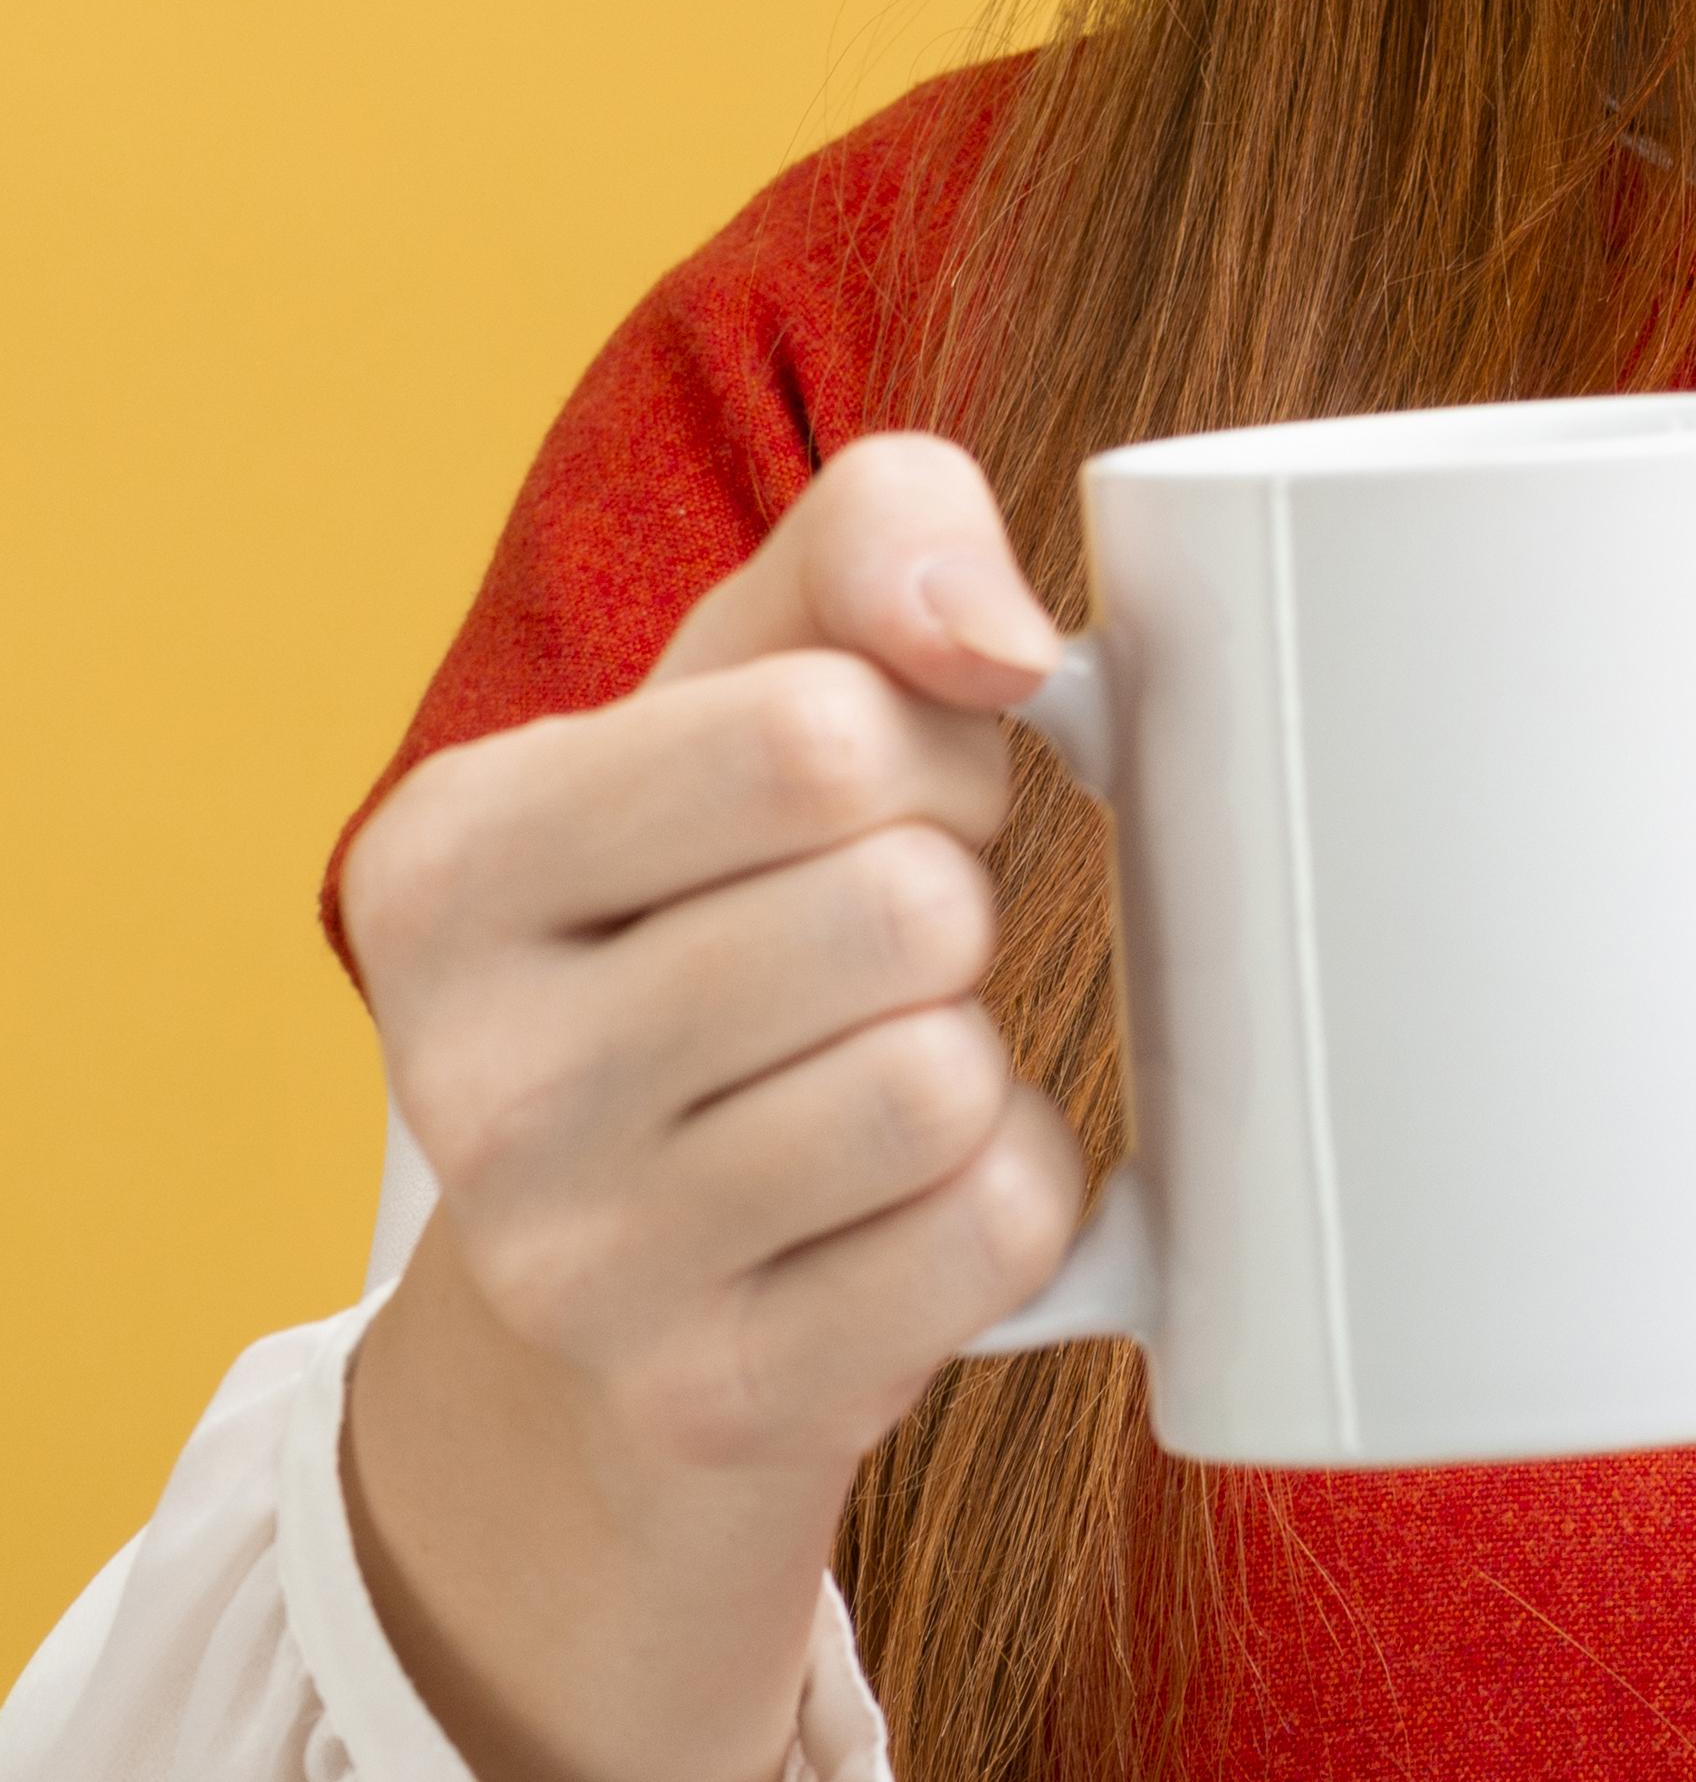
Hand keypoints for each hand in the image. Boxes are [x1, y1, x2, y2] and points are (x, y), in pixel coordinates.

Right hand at [338, 433, 1087, 1781]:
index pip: (815, 731)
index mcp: (445, 859)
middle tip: (884, 936)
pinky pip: (996, 1238)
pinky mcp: (710, 1404)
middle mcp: (468, 1079)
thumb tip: (1000, 641)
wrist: (636, 1252)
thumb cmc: (727, 885)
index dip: (926, 739)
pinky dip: (1011, 1195)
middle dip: (955, 888)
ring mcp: (575, 1272)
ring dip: (972, 1048)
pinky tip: (901, 1199)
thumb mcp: (765, 655)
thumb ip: (884, 531)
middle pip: (899, 907)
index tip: (871, 790)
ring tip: (872, 1059)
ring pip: (942, 1080)